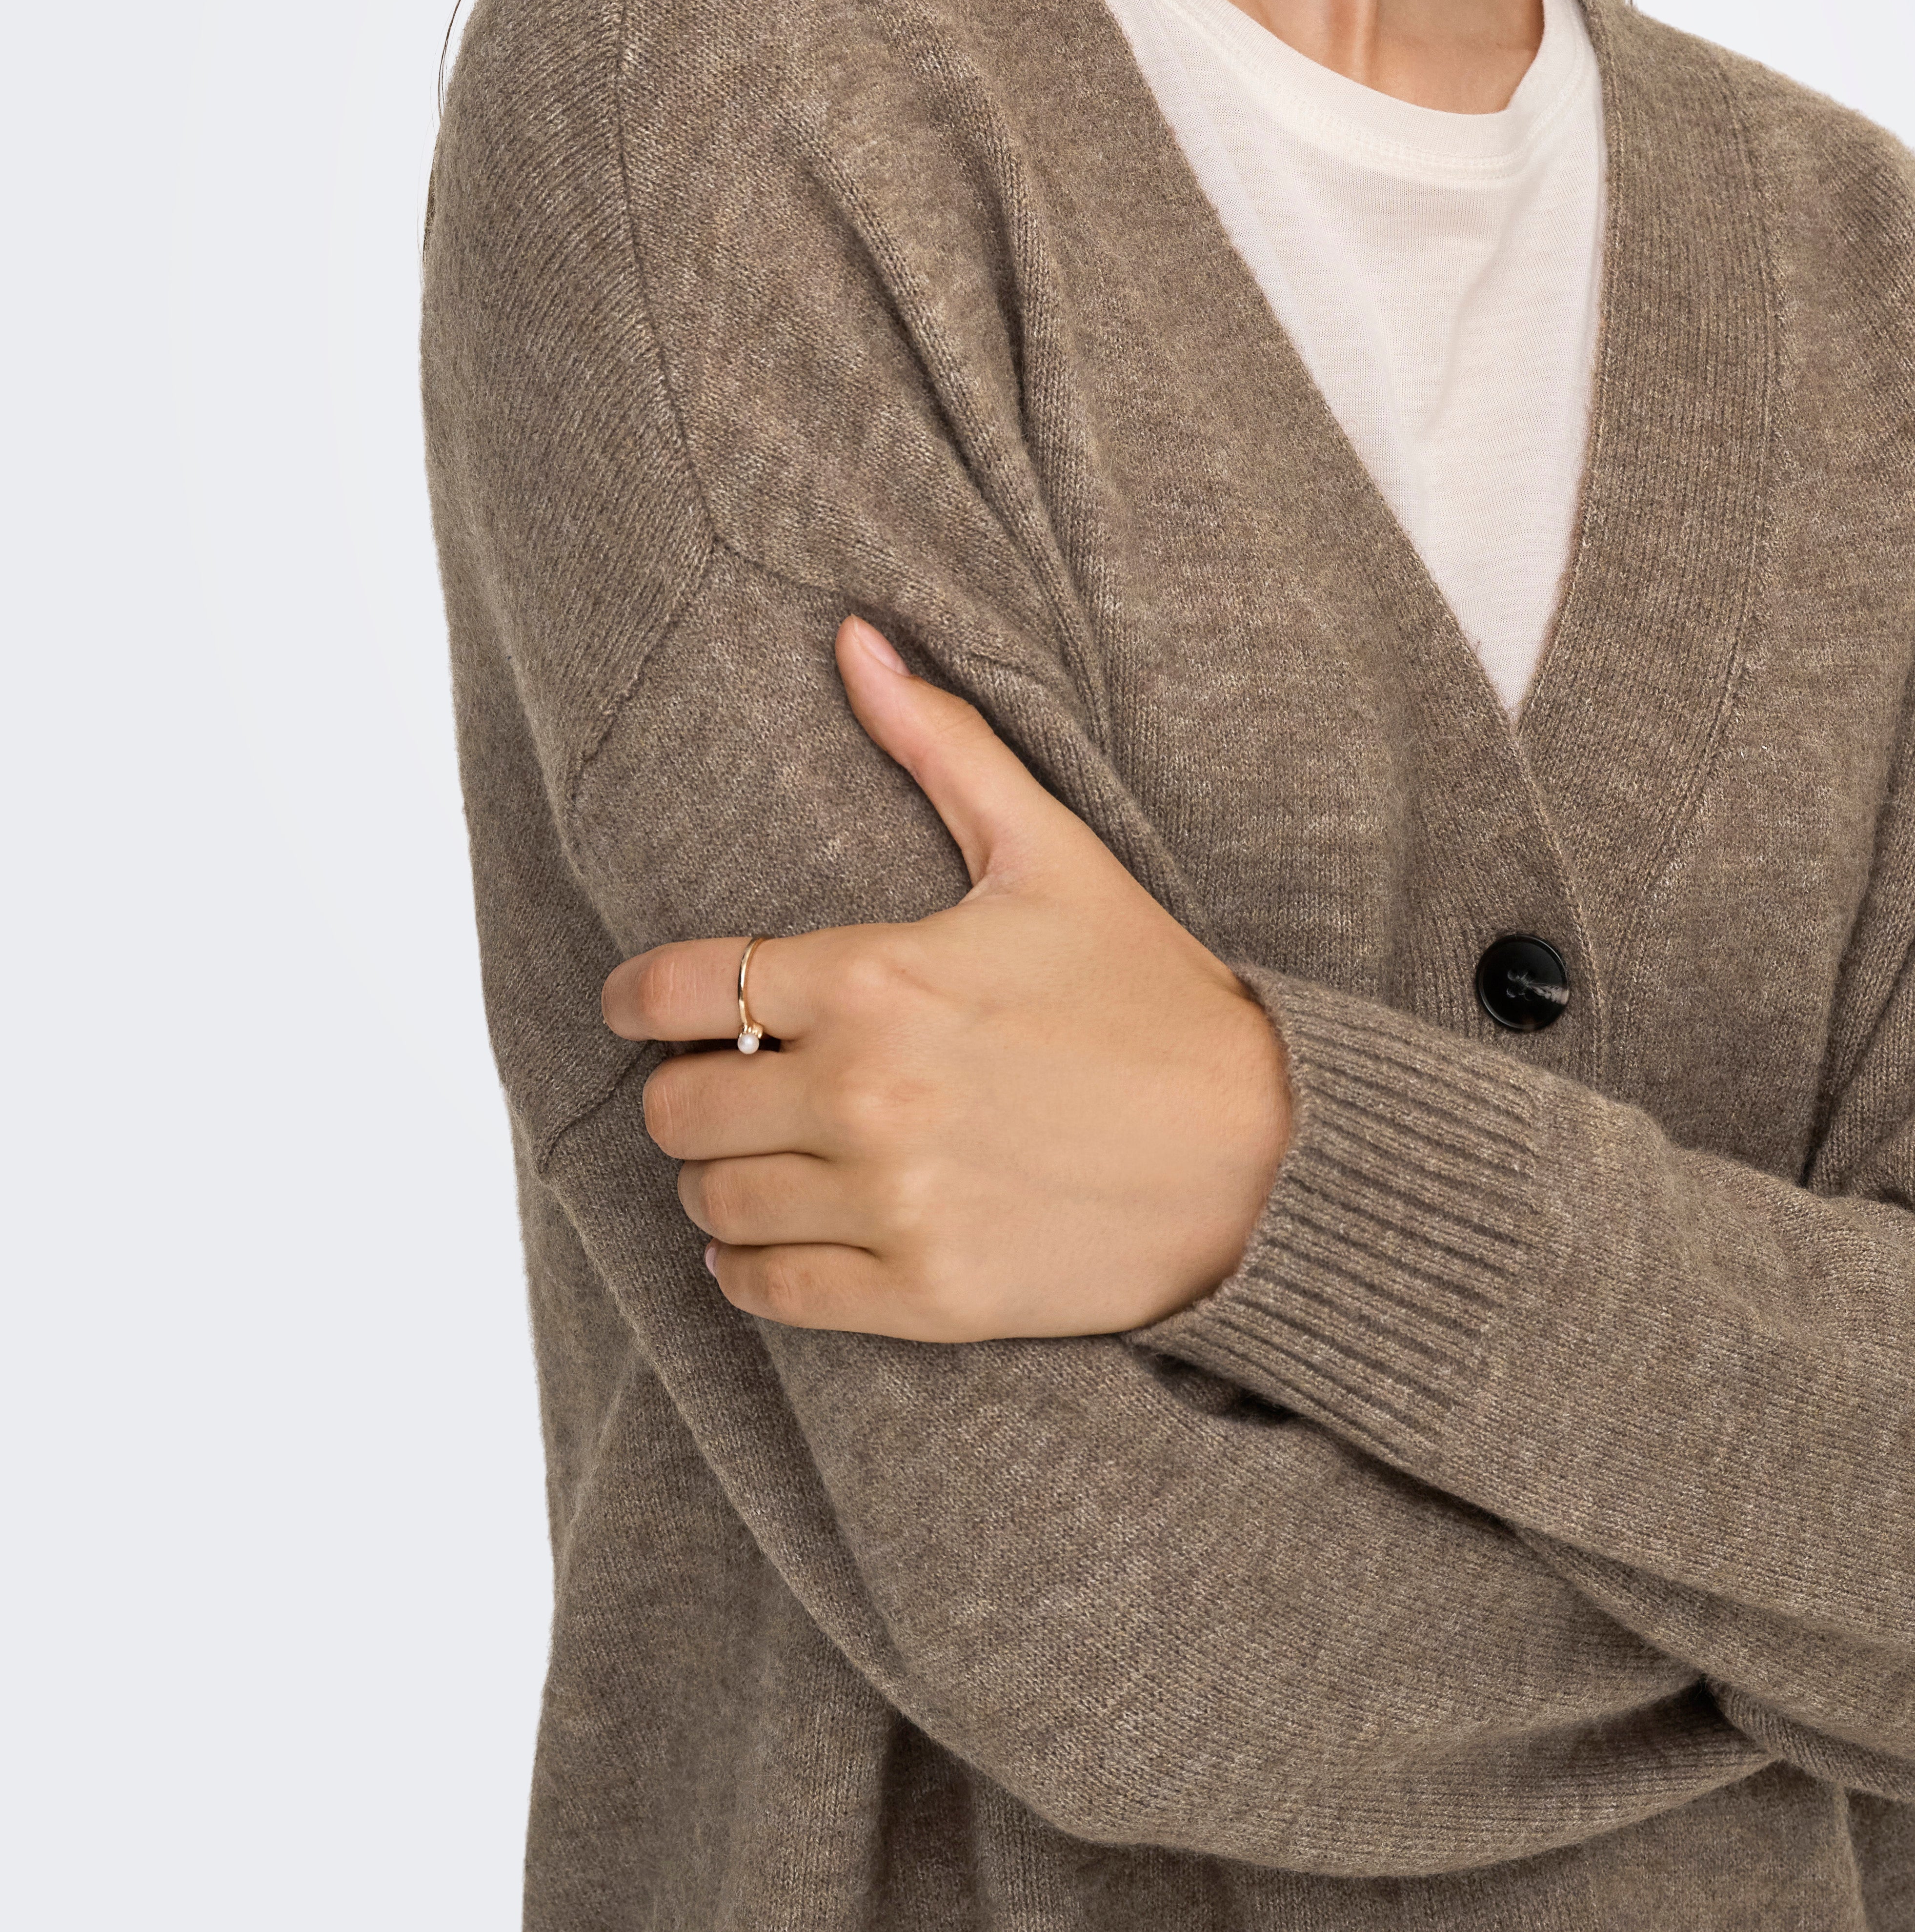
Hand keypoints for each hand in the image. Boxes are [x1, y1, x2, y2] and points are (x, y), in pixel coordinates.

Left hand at [601, 619, 1292, 1338]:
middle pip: (673, 1108)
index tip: (641, 1004)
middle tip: (728, 1079)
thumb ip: (941, 744)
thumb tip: (853, 639)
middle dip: (685, 1087)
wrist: (1260, 1154)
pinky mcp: (921, 1293)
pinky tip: (784, 1231)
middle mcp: (866, 1092)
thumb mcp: (1051, 852)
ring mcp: (891, 1201)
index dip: (638, 997)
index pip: (679, 990)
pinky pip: (764, 1291)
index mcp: (878, 976)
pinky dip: (749, 1266)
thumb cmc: (1150, 993)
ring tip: (763, 1154)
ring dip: (718, 1178)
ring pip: (709, 1202)